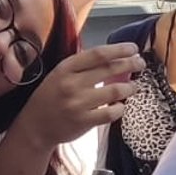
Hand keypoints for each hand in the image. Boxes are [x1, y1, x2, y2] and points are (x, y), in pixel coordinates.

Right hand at [25, 43, 144, 146]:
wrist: (35, 126)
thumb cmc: (51, 96)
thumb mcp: (60, 74)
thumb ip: (82, 66)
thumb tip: (114, 56)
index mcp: (66, 68)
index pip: (98, 54)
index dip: (119, 49)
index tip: (133, 48)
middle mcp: (71, 84)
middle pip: (109, 69)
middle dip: (130, 64)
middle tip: (140, 63)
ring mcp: (77, 103)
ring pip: (114, 91)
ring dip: (129, 87)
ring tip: (133, 86)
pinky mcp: (83, 121)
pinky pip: (111, 113)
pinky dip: (120, 108)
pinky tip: (121, 105)